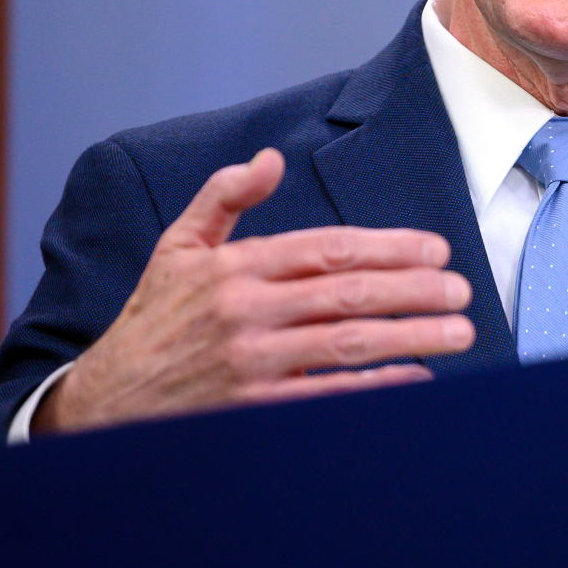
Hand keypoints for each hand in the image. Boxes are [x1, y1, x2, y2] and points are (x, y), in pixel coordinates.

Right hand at [35, 148, 474, 433]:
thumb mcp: (178, 248)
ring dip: (412, 337)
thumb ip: (225, 198)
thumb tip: (270, 158)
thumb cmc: (154, 319)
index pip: (329, 249)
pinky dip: (377, 387)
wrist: (105, 402)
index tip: (437, 250)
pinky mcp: (252, 409)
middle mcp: (244, 311)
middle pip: (349, 295)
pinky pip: (329, 395)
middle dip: (416, 290)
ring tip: (459, 331)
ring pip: (348, 344)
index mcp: (234, 267)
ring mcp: (250, 363)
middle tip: (462, 290)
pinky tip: (417, 377)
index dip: (390, 247)